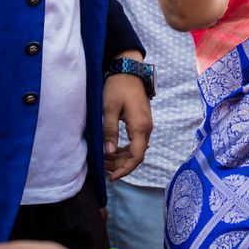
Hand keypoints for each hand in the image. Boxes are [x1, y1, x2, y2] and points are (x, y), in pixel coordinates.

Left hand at [103, 51, 152, 180]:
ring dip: (121, 157)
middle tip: (102, 168)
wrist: (129, 71)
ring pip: (136, 149)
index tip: (111, 177)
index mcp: (140, 127)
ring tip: (104, 159)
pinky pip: (136, 142)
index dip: (125, 169)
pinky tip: (112, 149)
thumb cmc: (118, 88)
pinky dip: (124, 149)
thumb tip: (108, 152)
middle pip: (137, 155)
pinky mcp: (142, 122)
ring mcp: (146, 125)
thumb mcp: (109, 109)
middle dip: (120, 165)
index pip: (136, 156)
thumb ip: (110, 132)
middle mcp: (146, 129)